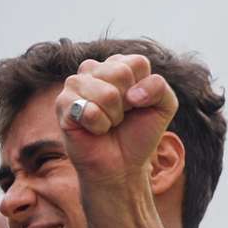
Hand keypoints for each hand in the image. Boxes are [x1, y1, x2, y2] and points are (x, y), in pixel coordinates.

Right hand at [54, 54, 178, 186]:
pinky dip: (99, 126)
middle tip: (121, 116)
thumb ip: (159, 87)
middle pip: (121, 73)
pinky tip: (94, 129)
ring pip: (106, 93)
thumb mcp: (163, 106)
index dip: (144, 90)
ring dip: (114, 116)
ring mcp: (75, 84)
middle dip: (128, 103)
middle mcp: (94, 69)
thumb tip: (132, 94)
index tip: (137, 105)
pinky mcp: (63, 104)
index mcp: (118, 64)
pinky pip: (89, 111)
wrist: (121, 165)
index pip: (138, 63)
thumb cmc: (138, 133)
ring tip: (108, 122)